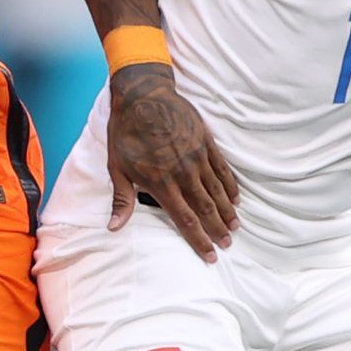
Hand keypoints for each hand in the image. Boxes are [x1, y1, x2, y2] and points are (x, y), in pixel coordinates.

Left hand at [106, 64, 238, 261]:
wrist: (143, 95)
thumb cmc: (125, 132)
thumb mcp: (117, 167)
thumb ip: (122, 199)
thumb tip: (114, 228)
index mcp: (161, 184)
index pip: (185, 219)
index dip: (198, 240)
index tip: (210, 255)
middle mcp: (183, 174)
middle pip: (206, 209)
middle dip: (217, 230)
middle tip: (228, 244)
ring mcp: (197, 158)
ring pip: (217, 191)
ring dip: (227, 211)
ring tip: (235, 227)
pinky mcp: (206, 143)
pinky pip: (222, 169)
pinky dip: (230, 185)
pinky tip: (236, 198)